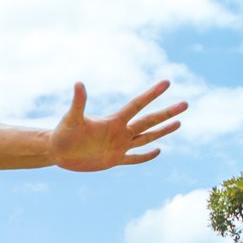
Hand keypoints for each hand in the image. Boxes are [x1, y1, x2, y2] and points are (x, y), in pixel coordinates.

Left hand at [50, 80, 186, 171]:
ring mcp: (118, 146)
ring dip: (162, 131)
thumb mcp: (71, 118)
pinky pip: (133, 158)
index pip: (136, 105)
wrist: (57, 151)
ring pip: (146, 138)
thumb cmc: (62, 132)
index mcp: (113, 121)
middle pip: (148, 121)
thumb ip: (78, 103)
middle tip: (185, 104)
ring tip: (179, 123)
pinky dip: (145, 156)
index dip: (151, 94)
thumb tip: (78, 83)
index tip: (167, 82)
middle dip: (166, 113)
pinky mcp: (113, 160)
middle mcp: (120, 132)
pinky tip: (158, 150)